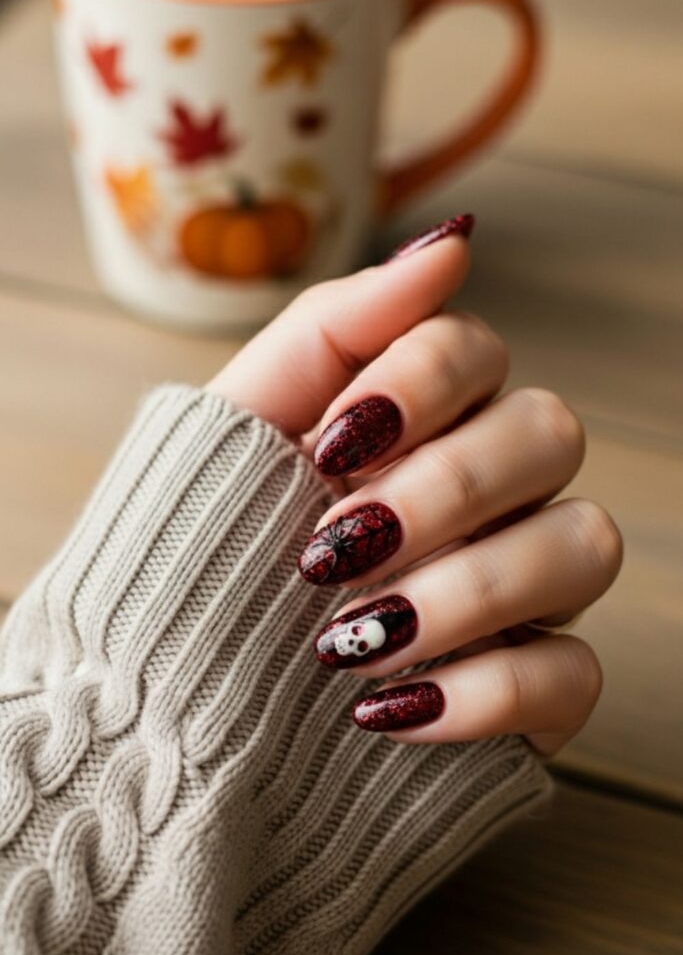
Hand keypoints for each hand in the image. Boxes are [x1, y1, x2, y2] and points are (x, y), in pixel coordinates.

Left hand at [207, 218, 621, 755]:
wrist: (183, 696)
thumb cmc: (217, 550)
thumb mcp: (243, 428)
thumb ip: (337, 325)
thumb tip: (454, 242)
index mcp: (425, 422)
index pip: (474, 351)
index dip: (414, 386)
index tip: (328, 448)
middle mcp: (492, 492)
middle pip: (551, 433)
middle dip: (442, 490)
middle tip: (335, 551)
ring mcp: (523, 588)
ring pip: (586, 547)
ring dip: (467, 593)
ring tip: (353, 642)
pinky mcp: (533, 688)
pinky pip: (575, 675)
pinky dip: (485, 694)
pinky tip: (391, 712)